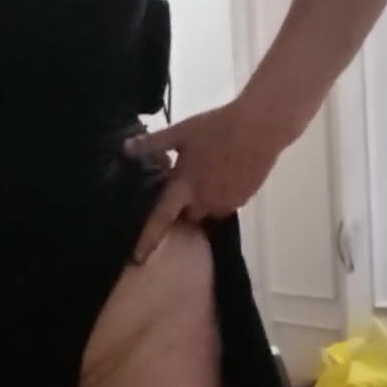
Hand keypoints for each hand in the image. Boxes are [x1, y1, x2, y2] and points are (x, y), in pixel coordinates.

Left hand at [124, 101, 280, 262]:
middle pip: (187, 216)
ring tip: (206, 176)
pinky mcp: (244, 200)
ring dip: (203, 201)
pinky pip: (226, 205)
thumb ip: (152, 144)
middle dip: (183, 207)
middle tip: (183, 186)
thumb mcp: (180, 131)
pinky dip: (220, 196)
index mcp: (185, 187)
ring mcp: (227, 203)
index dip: (148, 239)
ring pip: (208, 211)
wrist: (260, 127)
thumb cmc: (216, 127)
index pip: (161, 218)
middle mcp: (205, 202)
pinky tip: (223, 174)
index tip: (138, 259)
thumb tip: (125, 148)